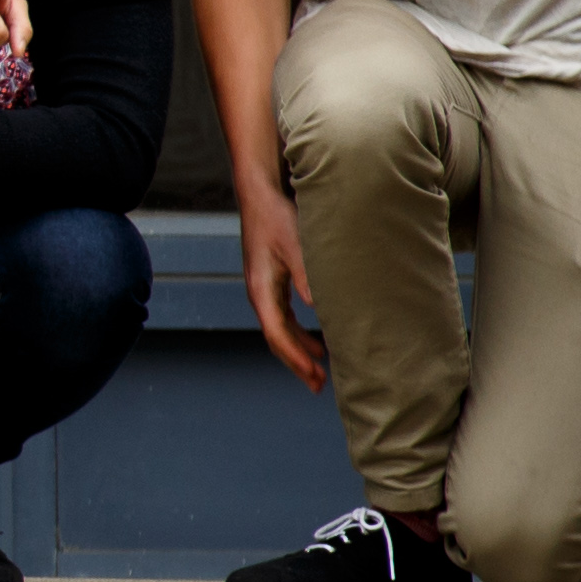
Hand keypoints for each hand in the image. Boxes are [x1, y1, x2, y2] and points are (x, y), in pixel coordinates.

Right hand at [238, 184, 325, 390]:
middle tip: (320, 385)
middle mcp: (259, 294)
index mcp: (262, 290)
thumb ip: (307, 276)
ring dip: (299, 351)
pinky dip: (299, 334)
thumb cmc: (277, 218)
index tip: (315, 376)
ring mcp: (264, 289)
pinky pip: (284, 318)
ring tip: (321, 370)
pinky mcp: (272, 282)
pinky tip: (317, 340)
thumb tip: (320, 308)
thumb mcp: (296, 246)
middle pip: (276, 338)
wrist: (260, 196)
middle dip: (297, 362)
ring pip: (280, 330)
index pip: (277, 334)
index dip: (296, 357)